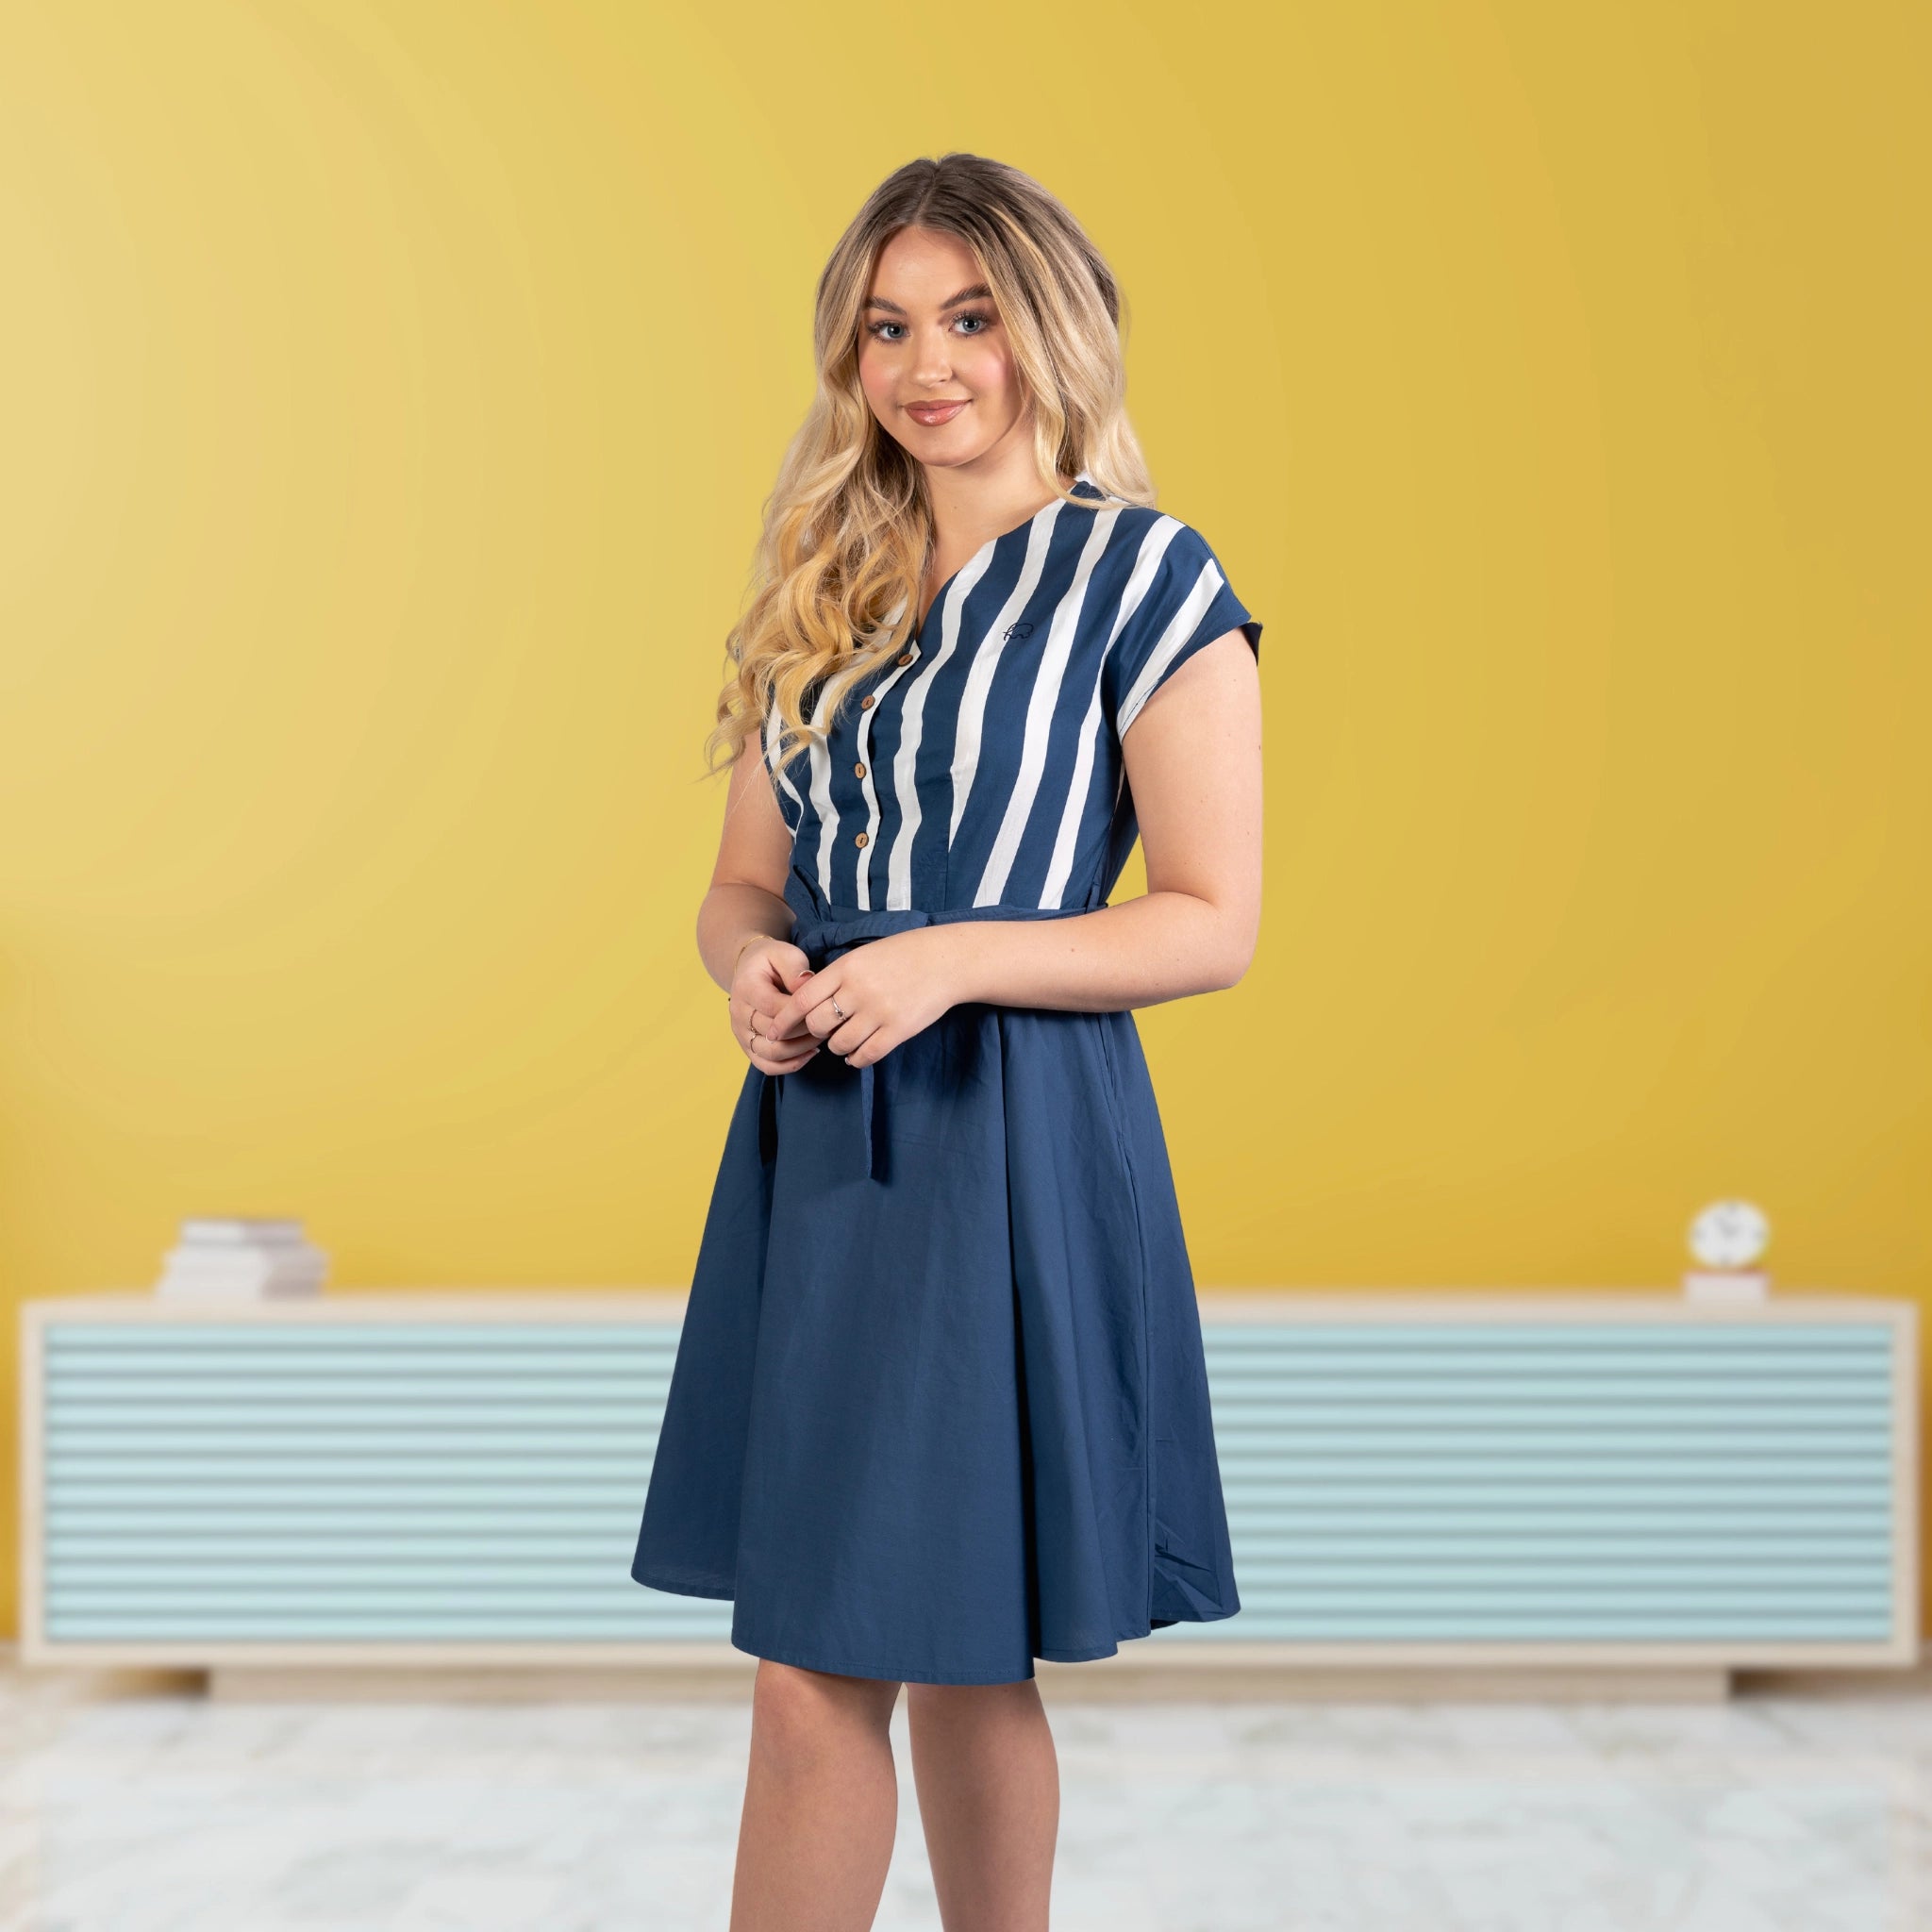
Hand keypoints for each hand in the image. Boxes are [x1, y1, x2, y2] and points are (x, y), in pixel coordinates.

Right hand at [730, 936, 821, 1071]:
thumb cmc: (772, 961)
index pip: (773, 1008)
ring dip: (800, 1050)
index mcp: (746, 988)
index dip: (800, 1012)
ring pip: (771, 1054)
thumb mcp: (784, 954)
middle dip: (805, 1031)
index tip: (823, 1007)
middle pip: (773, 1033)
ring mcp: (741, 1033)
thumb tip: (807, 984)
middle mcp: (739, 1013)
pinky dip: (790, 1065)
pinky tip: (809, 1054)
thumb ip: (795, 969)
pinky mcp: (747, 1046)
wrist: (749, 970)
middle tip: (828, 1024)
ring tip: (820, 1039)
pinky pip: (766, 1065)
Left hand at [765, 927, 965, 1068]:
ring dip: (837, 1047)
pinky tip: (858, 1054)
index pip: (802, 999)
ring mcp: (878, 1012)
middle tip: (825, 1030)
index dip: (785, 1018)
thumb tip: (810, 1002)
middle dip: (816, 1032)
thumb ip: (838, 976)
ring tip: (846, 1040)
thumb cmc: (904, 955)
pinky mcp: (898, 1030)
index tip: (775, 1030)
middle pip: (818, 1024)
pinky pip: (866, 1055)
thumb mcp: (864, 955)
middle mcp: (858, 991)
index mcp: (846, 968)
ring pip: (840, 1043)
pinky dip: (856, 1059)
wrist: (946, 961)